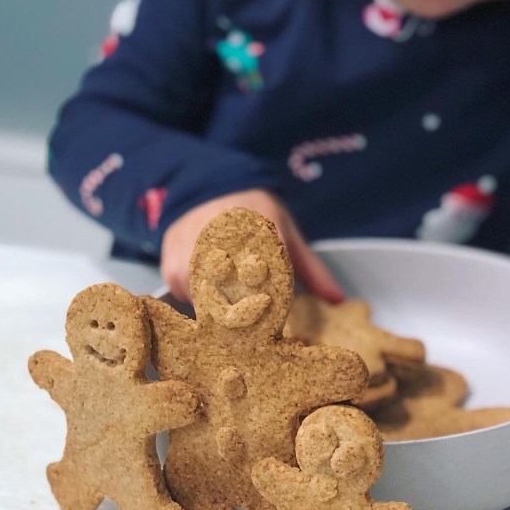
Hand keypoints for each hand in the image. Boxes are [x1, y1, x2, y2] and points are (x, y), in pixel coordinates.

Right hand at [159, 189, 344, 303]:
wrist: (209, 184)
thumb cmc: (254, 210)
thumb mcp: (288, 233)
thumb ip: (312, 270)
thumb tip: (338, 300)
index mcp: (260, 241)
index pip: (270, 298)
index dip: (272, 317)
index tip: (274, 325)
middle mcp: (223, 252)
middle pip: (236, 310)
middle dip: (244, 318)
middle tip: (249, 314)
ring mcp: (193, 262)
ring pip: (209, 309)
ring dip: (219, 308)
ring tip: (227, 294)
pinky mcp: (172, 269)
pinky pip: (186, 299)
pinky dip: (197, 297)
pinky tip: (207, 282)